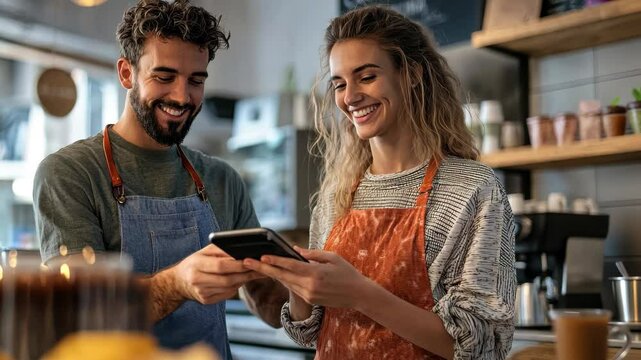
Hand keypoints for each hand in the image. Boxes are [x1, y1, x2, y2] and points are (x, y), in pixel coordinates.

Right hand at [170, 244, 265, 304]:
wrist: (178, 282)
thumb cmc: (195, 262)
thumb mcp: (204, 252)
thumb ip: (221, 250)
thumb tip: (241, 250)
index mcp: (196, 265)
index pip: (221, 265)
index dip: (238, 264)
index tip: (253, 260)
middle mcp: (198, 280)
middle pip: (227, 279)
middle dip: (245, 274)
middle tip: (261, 268)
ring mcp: (202, 293)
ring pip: (229, 288)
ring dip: (243, 280)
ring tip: (255, 273)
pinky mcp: (206, 301)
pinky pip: (226, 294)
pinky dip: (236, 287)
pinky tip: (242, 280)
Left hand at [242, 246, 371, 308]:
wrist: (358, 295)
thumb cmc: (347, 272)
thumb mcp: (332, 258)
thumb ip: (312, 254)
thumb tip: (294, 250)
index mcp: (315, 274)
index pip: (290, 266)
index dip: (274, 261)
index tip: (260, 256)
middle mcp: (309, 286)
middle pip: (282, 276)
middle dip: (263, 268)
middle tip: (246, 261)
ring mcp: (308, 295)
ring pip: (285, 282)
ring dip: (271, 273)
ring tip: (255, 264)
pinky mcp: (309, 300)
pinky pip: (293, 288)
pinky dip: (284, 279)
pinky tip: (274, 272)